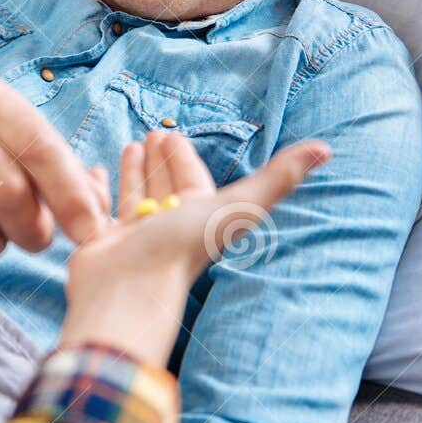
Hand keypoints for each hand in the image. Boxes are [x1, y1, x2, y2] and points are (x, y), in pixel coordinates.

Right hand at [60, 131, 330, 366]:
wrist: (127, 290)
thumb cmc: (181, 249)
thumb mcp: (236, 207)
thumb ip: (278, 178)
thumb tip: (327, 148)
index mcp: (198, 216)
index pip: (192, 178)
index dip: (184, 156)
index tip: (170, 132)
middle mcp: (167, 226)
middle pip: (165, 185)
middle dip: (160, 160)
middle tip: (150, 133)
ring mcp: (133, 236)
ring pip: (135, 196)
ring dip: (134, 171)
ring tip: (128, 145)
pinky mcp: (101, 243)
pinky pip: (101, 209)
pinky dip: (99, 188)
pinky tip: (94, 172)